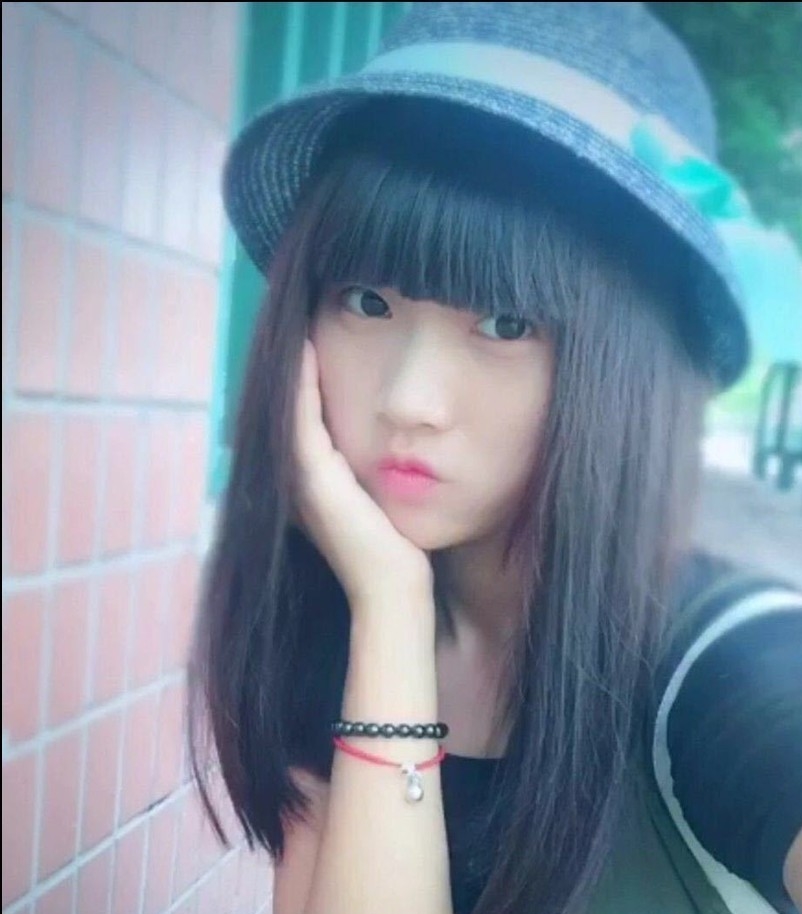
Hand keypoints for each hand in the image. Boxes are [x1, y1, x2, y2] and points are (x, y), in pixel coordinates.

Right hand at [292, 339, 433, 608]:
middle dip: (291, 366)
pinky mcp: (312, 478)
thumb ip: (375, 477)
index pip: (301, 420)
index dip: (301, 380)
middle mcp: (297, 479)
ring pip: (286, 408)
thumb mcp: (383, 505)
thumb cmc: (401, 555)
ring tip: (298, 322)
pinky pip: (300, 417)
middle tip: (297, 318)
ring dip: (291, 366)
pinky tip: (309, 346)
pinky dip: (301, 382)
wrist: (395, 592)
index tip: (311, 338)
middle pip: (286, 409)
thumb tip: (398, 449)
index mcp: (311, 485)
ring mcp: (299, 479)